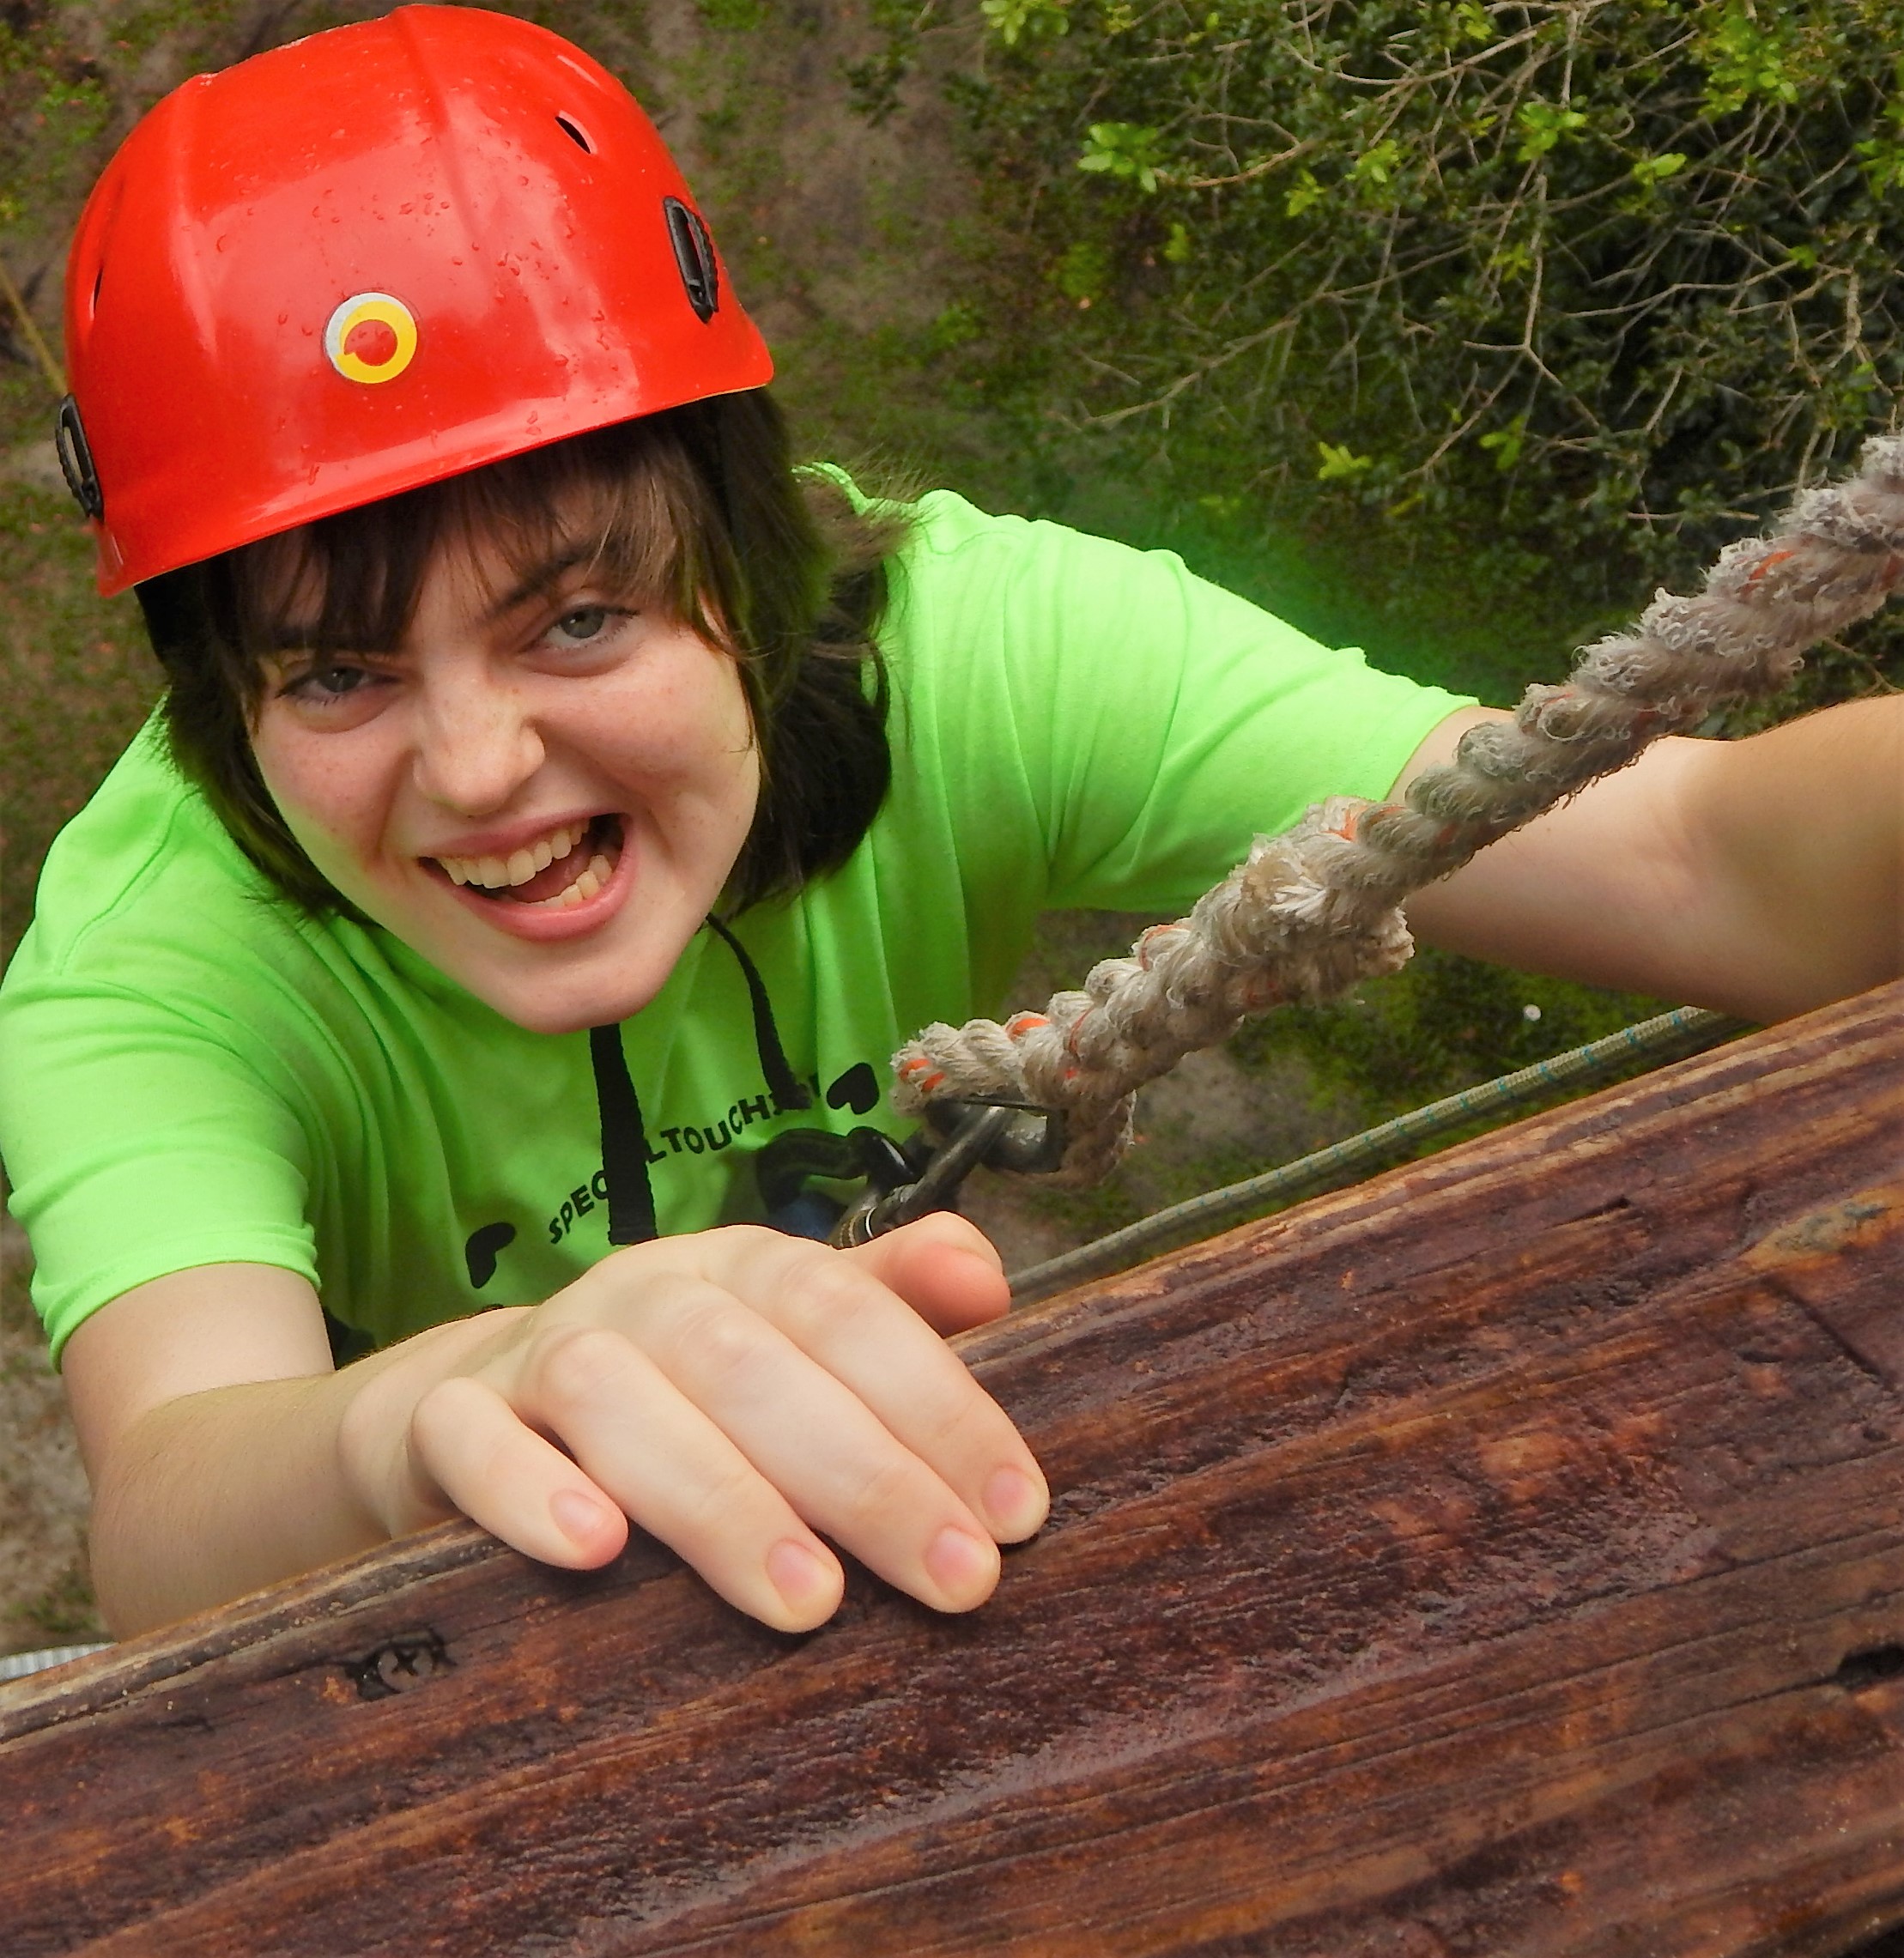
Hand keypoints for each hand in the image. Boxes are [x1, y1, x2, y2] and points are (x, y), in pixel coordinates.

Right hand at [338, 1215, 1044, 1630]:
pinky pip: (473, 1439)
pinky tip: (593, 1553)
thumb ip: (887, 1307)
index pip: (846, 1310)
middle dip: (863, 1472)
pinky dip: (527, 1489)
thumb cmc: (676, 1396)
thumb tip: (990, 1282)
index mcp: (739, 1269)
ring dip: (718, 1496)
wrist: (466, 1416)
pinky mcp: (445, 1422)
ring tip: (807, 1603)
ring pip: (616, 1395)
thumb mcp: (784, 1341)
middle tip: (954, 1580)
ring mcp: (537, 1355)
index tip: (1016, 1512)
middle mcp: (642, 1294)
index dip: (937, 1402)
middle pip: (750, 1360)